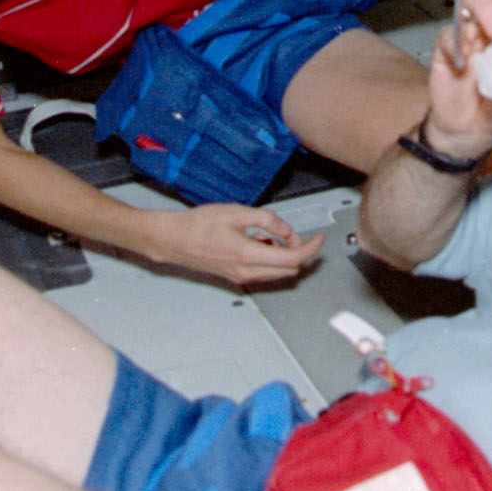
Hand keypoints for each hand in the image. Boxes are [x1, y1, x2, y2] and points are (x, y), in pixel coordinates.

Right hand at [149, 203, 323, 288]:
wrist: (173, 239)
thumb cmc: (197, 225)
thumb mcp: (236, 212)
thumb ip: (266, 219)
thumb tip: (285, 228)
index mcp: (249, 255)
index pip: (293, 258)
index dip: (310, 248)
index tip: (318, 238)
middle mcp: (246, 272)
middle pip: (289, 270)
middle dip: (298, 252)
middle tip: (294, 234)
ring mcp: (240, 277)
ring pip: (276, 273)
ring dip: (282, 256)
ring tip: (269, 235)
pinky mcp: (234, 277)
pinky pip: (262, 273)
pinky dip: (268, 259)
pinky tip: (256, 242)